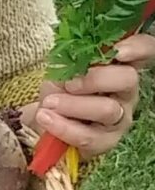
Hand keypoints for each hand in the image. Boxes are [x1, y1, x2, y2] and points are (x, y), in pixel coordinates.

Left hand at [33, 34, 153, 159]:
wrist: (45, 118)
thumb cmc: (59, 87)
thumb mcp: (61, 67)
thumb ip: (72, 58)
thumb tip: (74, 53)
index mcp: (117, 66)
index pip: (144, 50)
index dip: (138, 48)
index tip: (119, 50)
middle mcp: (125, 91)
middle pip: (128, 79)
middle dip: (95, 79)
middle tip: (69, 84)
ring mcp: (119, 117)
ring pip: (108, 109)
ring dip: (73, 105)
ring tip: (49, 103)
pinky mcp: (106, 141)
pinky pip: (90, 136)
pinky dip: (64, 127)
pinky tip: (46, 118)